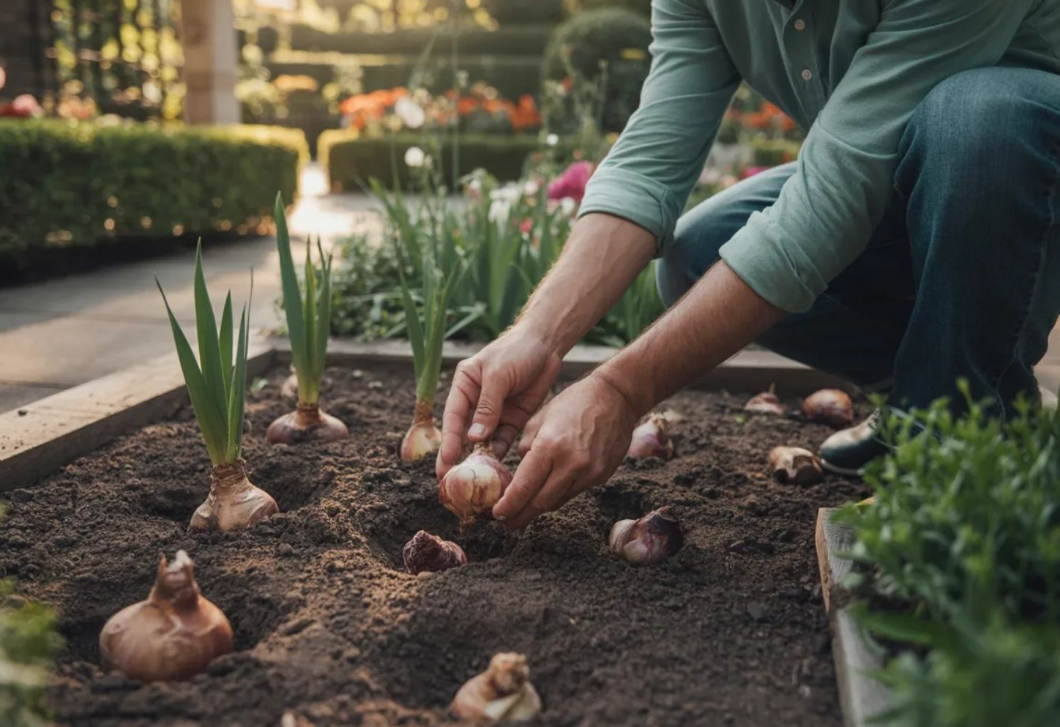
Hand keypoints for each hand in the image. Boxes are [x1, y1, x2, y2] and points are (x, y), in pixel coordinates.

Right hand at [436, 327, 561, 478]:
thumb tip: (474, 437)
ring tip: (474, 482)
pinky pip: (503, 441)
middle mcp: (475, 401)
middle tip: (450, 481)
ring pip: (483, 441)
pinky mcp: (512, 419)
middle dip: (457, 457)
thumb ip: (487, 406)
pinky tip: (497, 471)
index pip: (453, 417)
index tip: (445, 462)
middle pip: (464, 433)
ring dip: (479, 458)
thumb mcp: (499, 375)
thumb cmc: (517, 351)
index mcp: (464, 385)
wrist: (547, 345)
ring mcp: (494, 412)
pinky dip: (500, 455)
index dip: (448, 441)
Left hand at [493, 372, 639, 528]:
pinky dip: (558, 495)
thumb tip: (520, 472)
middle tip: (507, 522)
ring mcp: (589, 472)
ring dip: (538, 508)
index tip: (497, 514)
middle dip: (520, 515)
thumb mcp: (540, 418)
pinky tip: (548, 492)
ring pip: (557, 502)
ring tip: (524, 510)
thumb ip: (526, 448)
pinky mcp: (601, 476)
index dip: (508, 506)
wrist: (616, 398)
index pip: (524, 487)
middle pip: (540, 503)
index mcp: (550, 446)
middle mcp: (571, 463)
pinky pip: (573, 492)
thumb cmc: (574, 402)